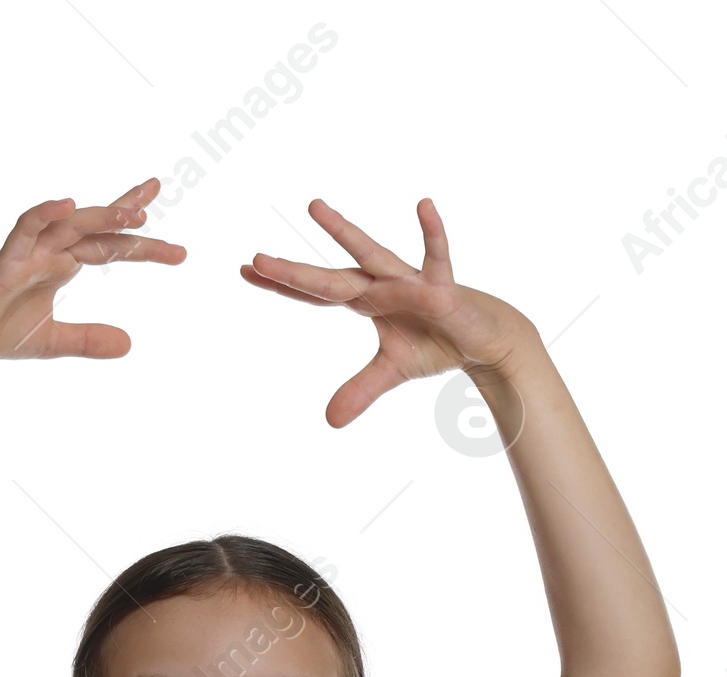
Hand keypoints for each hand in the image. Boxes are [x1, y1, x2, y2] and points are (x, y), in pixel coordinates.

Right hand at [0, 183, 184, 366]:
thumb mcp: (53, 341)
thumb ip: (90, 339)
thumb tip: (130, 344)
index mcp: (62, 264)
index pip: (107, 244)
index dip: (137, 237)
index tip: (176, 245)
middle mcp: (49, 250)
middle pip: (97, 229)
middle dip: (128, 216)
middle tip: (159, 205)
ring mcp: (27, 252)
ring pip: (70, 224)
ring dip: (102, 214)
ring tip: (135, 211)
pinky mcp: (5, 262)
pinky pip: (26, 229)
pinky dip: (45, 215)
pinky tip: (68, 205)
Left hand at [241, 197, 533, 426]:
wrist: (481, 335)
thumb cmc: (434, 341)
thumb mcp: (392, 371)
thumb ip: (359, 391)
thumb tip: (328, 422)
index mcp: (365, 300)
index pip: (315, 292)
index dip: (283, 284)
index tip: (245, 270)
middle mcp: (380, 284)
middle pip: (329, 278)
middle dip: (295, 271)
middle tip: (256, 259)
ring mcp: (409, 281)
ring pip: (369, 254)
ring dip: (342, 232)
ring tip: (312, 207)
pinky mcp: (442, 285)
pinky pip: (436, 256)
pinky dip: (431, 232)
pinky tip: (423, 204)